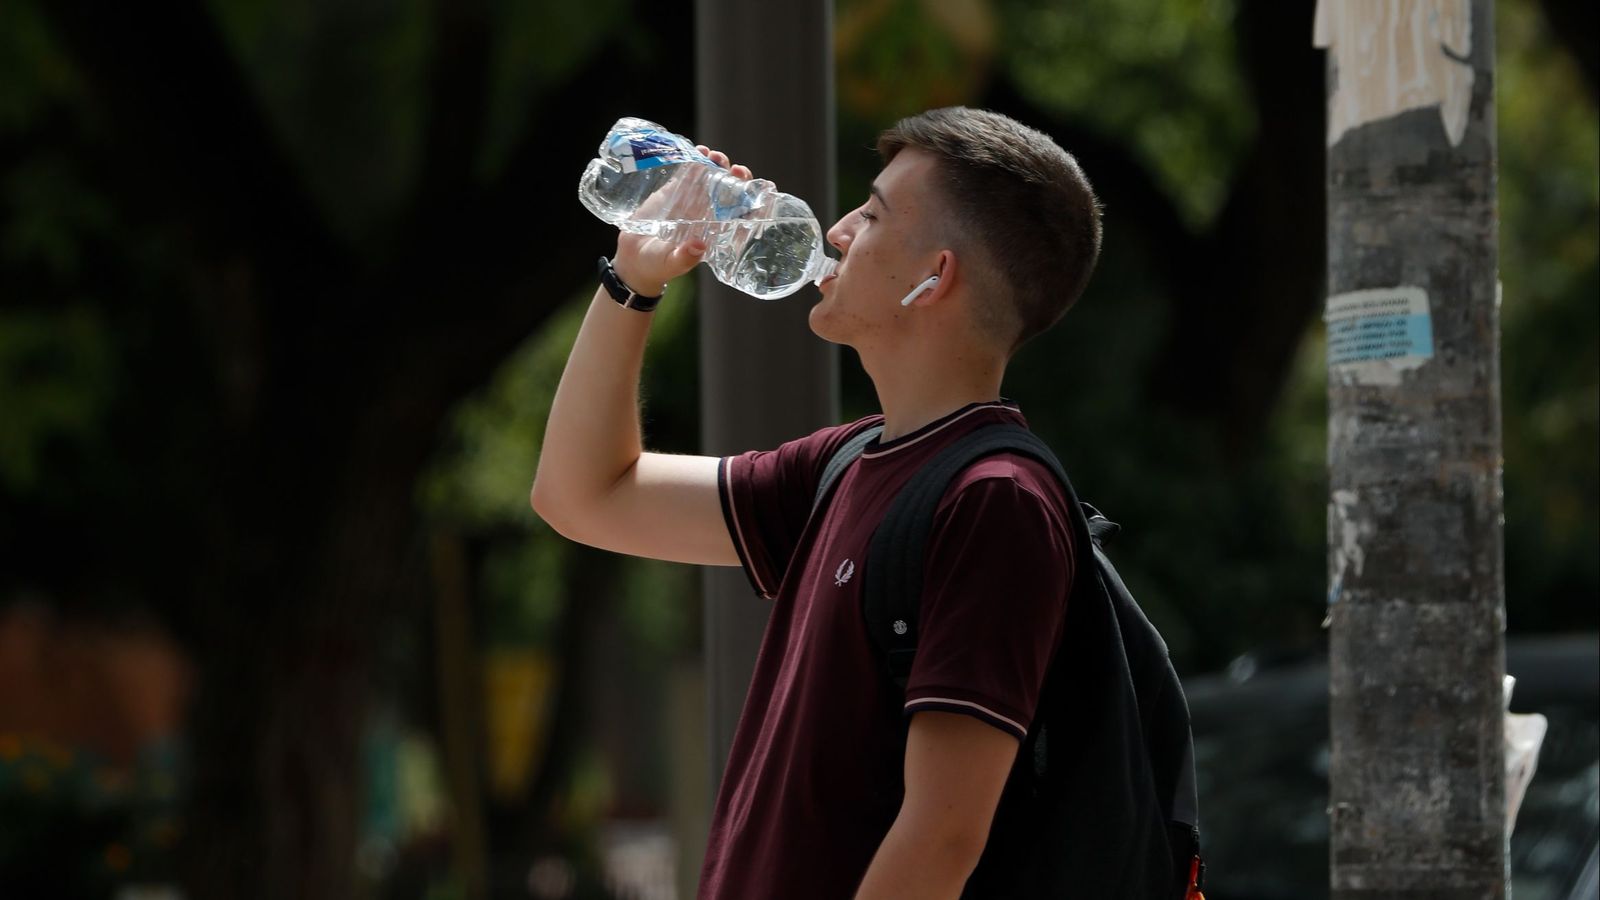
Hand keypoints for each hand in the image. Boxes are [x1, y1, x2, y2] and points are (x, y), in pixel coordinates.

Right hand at [611, 146, 752, 294]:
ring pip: (713, 179)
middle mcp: (709, 216)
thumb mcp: (670, 263)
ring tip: (715, 156)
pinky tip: (699, 150)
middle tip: (736, 170)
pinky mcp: (675, 192)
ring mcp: (693, 202)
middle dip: (739, 180)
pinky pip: (690, 173)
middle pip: (732, 194)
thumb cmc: (657, 265)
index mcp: (717, 234)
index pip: (743, 218)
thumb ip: (684, 258)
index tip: (764, 191)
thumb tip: (699, 246)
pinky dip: (696, 160)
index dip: (756, 204)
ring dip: (718, 166)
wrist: (633, 257)